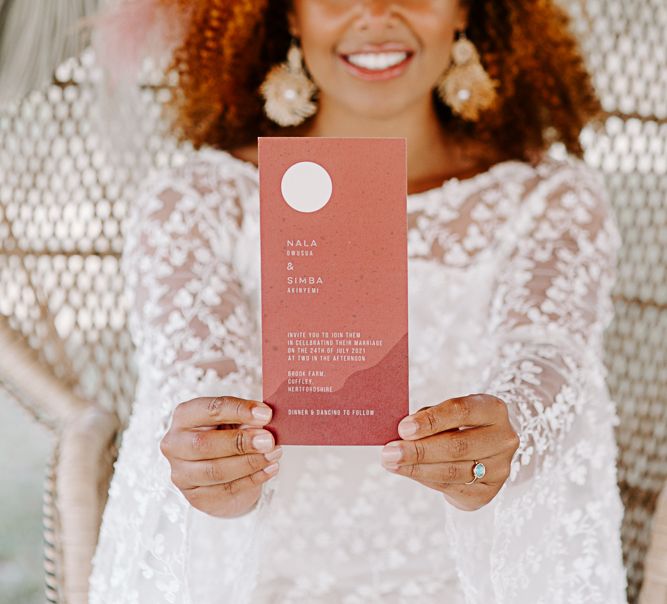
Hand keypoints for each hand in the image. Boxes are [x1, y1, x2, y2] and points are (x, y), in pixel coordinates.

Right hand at [160, 395, 281, 517]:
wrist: (222, 471)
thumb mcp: (235, 421)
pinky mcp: (195, 496)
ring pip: (215, 470)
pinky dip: (252, 479)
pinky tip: (270, 469)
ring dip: (250, 462)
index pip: (210, 410)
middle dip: (241, 442)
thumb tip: (265, 420)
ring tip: (274, 454)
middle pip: (204, 443)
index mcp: (184, 416)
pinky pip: (226, 489)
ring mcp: (181, 473)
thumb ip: (246, 419)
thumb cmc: (227, 435)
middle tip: (268, 440)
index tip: (266, 414)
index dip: (239, 411)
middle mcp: (175, 443)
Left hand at [380, 394, 518, 510]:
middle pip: (457, 446)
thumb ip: (429, 417)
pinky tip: (408, 472)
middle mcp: (503, 439)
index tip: (403, 428)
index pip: (462, 411)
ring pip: (452, 471)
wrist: (485, 450)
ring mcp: (499, 469)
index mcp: (493, 409)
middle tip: (389, 452)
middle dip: (418, 450)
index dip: (431, 420)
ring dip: (416, 469)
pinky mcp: (488, 492)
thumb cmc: (459, 424)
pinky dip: (425, 479)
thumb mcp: (449, 412)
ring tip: (391, 463)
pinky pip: (451, 488)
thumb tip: (401, 432)